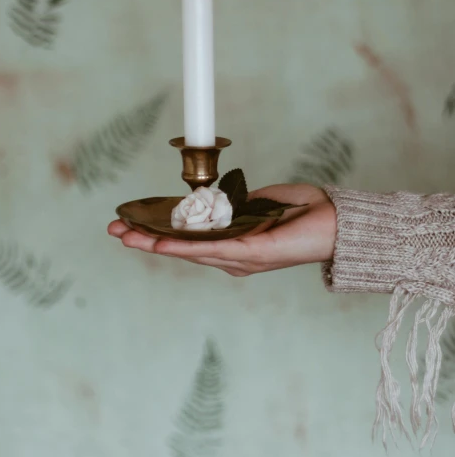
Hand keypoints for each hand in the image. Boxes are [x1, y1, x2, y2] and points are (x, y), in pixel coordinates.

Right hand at [107, 184, 336, 276]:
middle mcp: (234, 257)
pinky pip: (214, 249)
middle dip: (146, 239)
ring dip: (157, 243)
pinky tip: (163, 242)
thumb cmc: (308, 213)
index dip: (160, 232)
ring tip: (127, 235)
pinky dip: (186, 245)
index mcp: (235, 245)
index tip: (132, 223)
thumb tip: (215, 199)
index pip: (190, 239)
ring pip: (191, 251)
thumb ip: (237, 203)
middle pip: (182, 248)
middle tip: (115, 231)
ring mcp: (242, 257)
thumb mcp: (263, 202)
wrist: (341, 223)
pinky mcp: (254, 252)